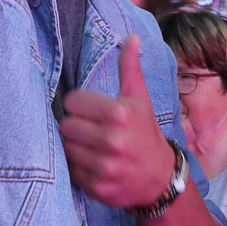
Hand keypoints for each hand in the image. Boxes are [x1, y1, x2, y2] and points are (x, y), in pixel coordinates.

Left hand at [60, 37, 175, 208]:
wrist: (160, 177)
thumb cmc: (146, 132)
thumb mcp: (140, 98)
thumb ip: (130, 68)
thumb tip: (130, 38)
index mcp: (120, 113)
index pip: (72, 102)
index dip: (79, 105)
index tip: (90, 110)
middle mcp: (112, 140)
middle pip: (66, 125)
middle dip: (76, 126)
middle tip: (90, 129)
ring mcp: (104, 166)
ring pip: (66, 148)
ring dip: (75, 146)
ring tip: (91, 146)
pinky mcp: (97, 187)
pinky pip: (70, 170)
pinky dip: (78, 167)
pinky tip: (92, 163)